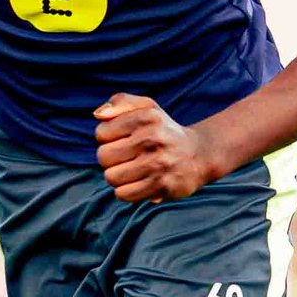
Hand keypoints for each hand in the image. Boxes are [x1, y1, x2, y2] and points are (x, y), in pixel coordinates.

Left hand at [94, 93, 212, 203]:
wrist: (198, 155)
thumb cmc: (163, 131)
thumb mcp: (147, 107)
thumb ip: (121, 102)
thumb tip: (98, 115)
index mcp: (146, 117)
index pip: (102, 133)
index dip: (107, 138)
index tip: (123, 140)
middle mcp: (153, 139)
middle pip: (103, 157)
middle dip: (110, 160)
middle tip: (126, 158)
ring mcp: (159, 164)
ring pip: (112, 177)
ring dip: (117, 177)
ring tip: (132, 171)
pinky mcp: (162, 186)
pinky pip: (124, 194)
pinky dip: (126, 191)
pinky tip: (137, 183)